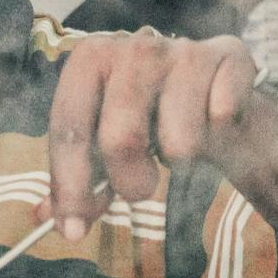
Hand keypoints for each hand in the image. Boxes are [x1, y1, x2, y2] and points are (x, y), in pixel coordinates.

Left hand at [39, 30, 257, 239]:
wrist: (214, 86)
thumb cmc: (149, 115)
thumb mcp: (104, 139)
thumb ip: (76, 177)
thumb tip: (47, 218)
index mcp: (89, 58)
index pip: (68, 128)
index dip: (69, 185)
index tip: (74, 230)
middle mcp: (134, 47)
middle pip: (120, 138)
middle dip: (129, 181)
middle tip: (139, 189)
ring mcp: (184, 50)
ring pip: (180, 142)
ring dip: (182, 163)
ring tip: (180, 147)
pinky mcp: (231, 56)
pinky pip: (223, 119)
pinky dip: (221, 136)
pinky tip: (214, 124)